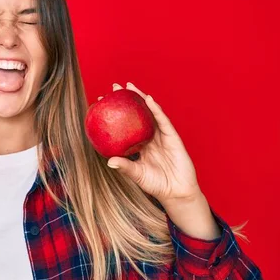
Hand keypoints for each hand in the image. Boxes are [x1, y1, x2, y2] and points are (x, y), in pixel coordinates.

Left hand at [102, 82, 201, 206]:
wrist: (177, 193)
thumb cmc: (156, 184)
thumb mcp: (136, 174)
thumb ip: (125, 166)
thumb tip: (109, 161)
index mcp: (140, 144)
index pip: (126, 125)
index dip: (117, 113)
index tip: (102, 103)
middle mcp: (150, 137)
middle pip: (138, 114)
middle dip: (127, 99)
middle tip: (114, 88)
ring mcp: (162, 135)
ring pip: (150, 113)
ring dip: (141, 98)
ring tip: (130, 86)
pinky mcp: (173, 137)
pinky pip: (163, 121)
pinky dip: (156, 110)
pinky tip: (149, 100)